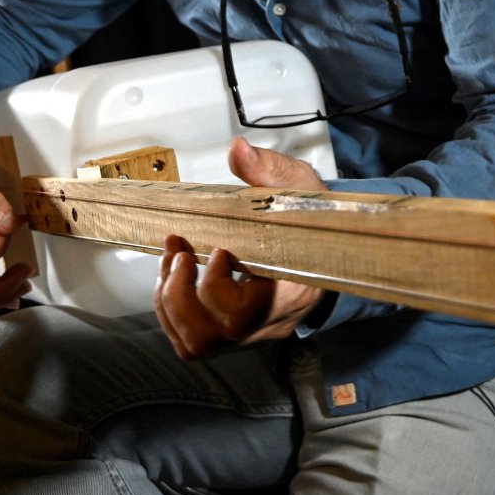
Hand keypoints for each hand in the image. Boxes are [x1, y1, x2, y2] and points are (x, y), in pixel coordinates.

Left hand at [153, 138, 327, 358]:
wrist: (325, 245)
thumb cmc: (311, 221)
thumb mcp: (299, 187)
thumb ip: (268, 170)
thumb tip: (239, 151)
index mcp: (292, 291)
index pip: (249, 316)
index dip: (219, 289)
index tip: (220, 250)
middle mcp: (269, 322)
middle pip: (211, 337)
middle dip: (180, 295)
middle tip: (182, 254)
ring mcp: (250, 333)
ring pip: (195, 344)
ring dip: (169, 301)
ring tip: (174, 259)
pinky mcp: (232, 334)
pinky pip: (191, 341)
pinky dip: (171, 308)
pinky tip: (176, 273)